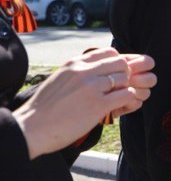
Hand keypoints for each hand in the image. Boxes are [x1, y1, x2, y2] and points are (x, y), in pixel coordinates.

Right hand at [14, 49, 156, 158]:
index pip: (109, 52)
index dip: (117, 64)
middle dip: (124, 75)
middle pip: (121, 63)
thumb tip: (98, 70)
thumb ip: (79, 72)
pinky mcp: (98, 104)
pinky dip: (128, 100)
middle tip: (118, 89)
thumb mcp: (60, 79)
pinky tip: (118, 107)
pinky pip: (127, 94)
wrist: (31, 127)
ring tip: (117, 100)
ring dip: (126, 89)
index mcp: (74, 63)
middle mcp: (83, 71)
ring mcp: (92, 87)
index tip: (114, 75)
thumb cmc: (46, 107)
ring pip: (125, 78)